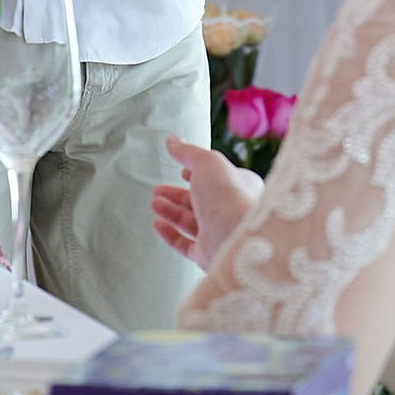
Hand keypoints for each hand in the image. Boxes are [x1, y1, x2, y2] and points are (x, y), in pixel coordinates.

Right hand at [149, 136, 263, 268]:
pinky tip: (157, 224)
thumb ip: (188, 152)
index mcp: (240, 186)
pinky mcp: (208, 254)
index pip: (217, 178)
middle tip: (158, 189)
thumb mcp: (207, 162)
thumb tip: (172, 140)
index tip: (182, 171)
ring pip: (191, 222)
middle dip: (177, 194)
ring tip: (154, 202)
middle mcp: (231, 211)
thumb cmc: (228, 196)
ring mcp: (219, 233)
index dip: (199, 173)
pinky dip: (170, 234)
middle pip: (200, 200)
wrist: (236, 238)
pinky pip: (186, 244)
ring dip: (171, 211)